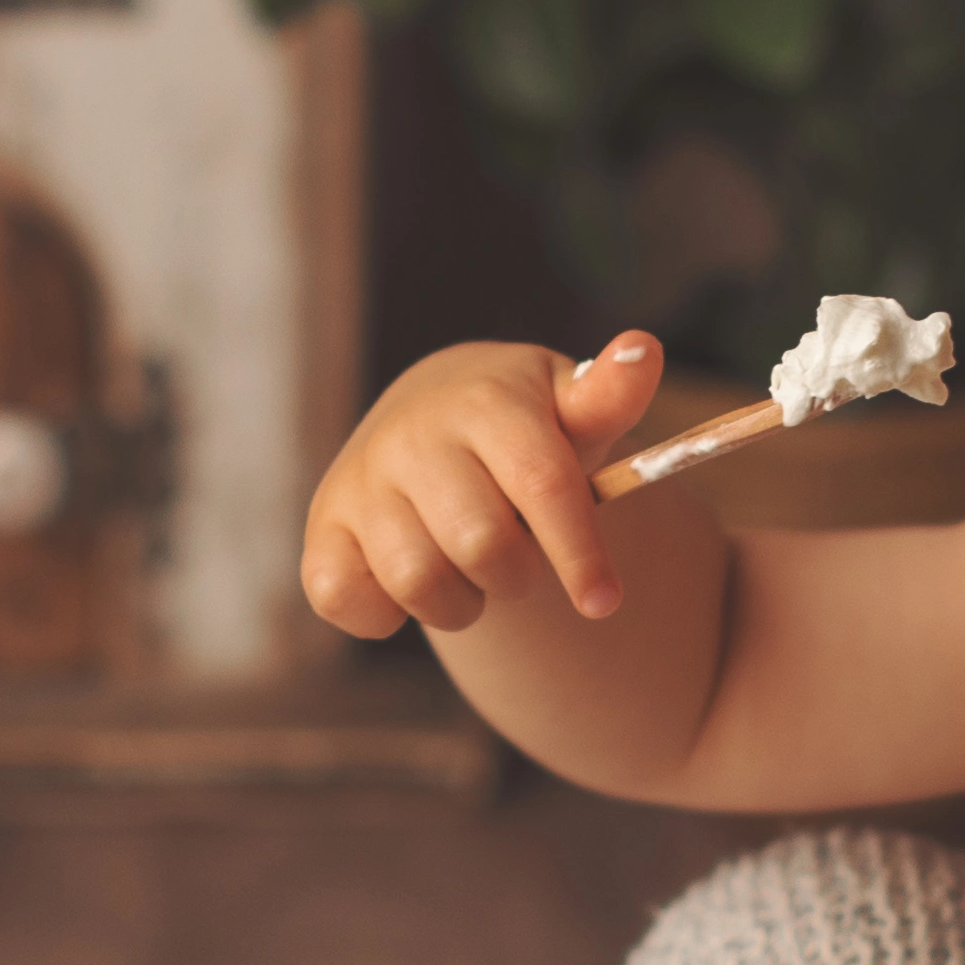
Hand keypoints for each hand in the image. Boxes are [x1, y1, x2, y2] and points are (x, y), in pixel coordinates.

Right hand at [302, 333, 666, 638]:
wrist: (431, 415)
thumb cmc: (521, 425)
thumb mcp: (570, 407)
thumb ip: (610, 394)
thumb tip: (642, 349)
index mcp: (485, 401)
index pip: (541, 484)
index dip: (578, 552)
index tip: (604, 602)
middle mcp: (412, 434)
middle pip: (482, 546)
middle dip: (517, 573)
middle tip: (516, 556)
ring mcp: (361, 480)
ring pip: (419, 583)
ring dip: (461, 601)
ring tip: (468, 570)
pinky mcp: (322, 527)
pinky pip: (345, 601)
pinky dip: (384, 615)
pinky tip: (407, 586)